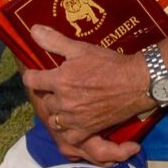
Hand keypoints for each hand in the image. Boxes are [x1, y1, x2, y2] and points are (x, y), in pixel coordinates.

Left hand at [22, 25, 146, 163]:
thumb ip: (54, 41)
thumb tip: (33, 30)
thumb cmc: (108, 64)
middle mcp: (64, 102)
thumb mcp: (80, 48)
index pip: (31, 81)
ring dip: (57, 112)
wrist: (135, 82)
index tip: (36, 74)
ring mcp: (75, 118)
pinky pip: (69, 137)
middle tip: (57, 87)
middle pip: (44, 100)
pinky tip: (73, 122)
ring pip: (54, 120)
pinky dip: (69, 131)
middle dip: (48, 93)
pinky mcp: (88, 129)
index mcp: (59, 80)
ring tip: (64, 104)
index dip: (32, 76)